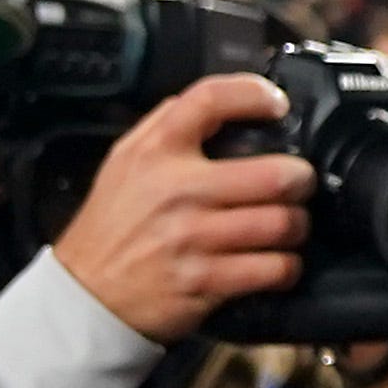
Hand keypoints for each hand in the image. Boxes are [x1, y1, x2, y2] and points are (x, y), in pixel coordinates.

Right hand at [49, 76, 309, 342]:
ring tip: (287, 226)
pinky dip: (286, 267)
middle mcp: (176, 191)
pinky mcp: (206, 281)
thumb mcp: (125, 162)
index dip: (254, 93)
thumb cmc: (114, 224)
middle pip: (276, 175)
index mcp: (155, 153)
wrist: (86, 293)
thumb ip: (166, 126)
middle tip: (298, 184)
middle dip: (301, 180)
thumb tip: (220, 102)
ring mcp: (192, 238)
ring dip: (297, 227)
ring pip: (283, 224)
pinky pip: (274, 268)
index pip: (209, 100)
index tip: (277, 104)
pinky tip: (276, 262)